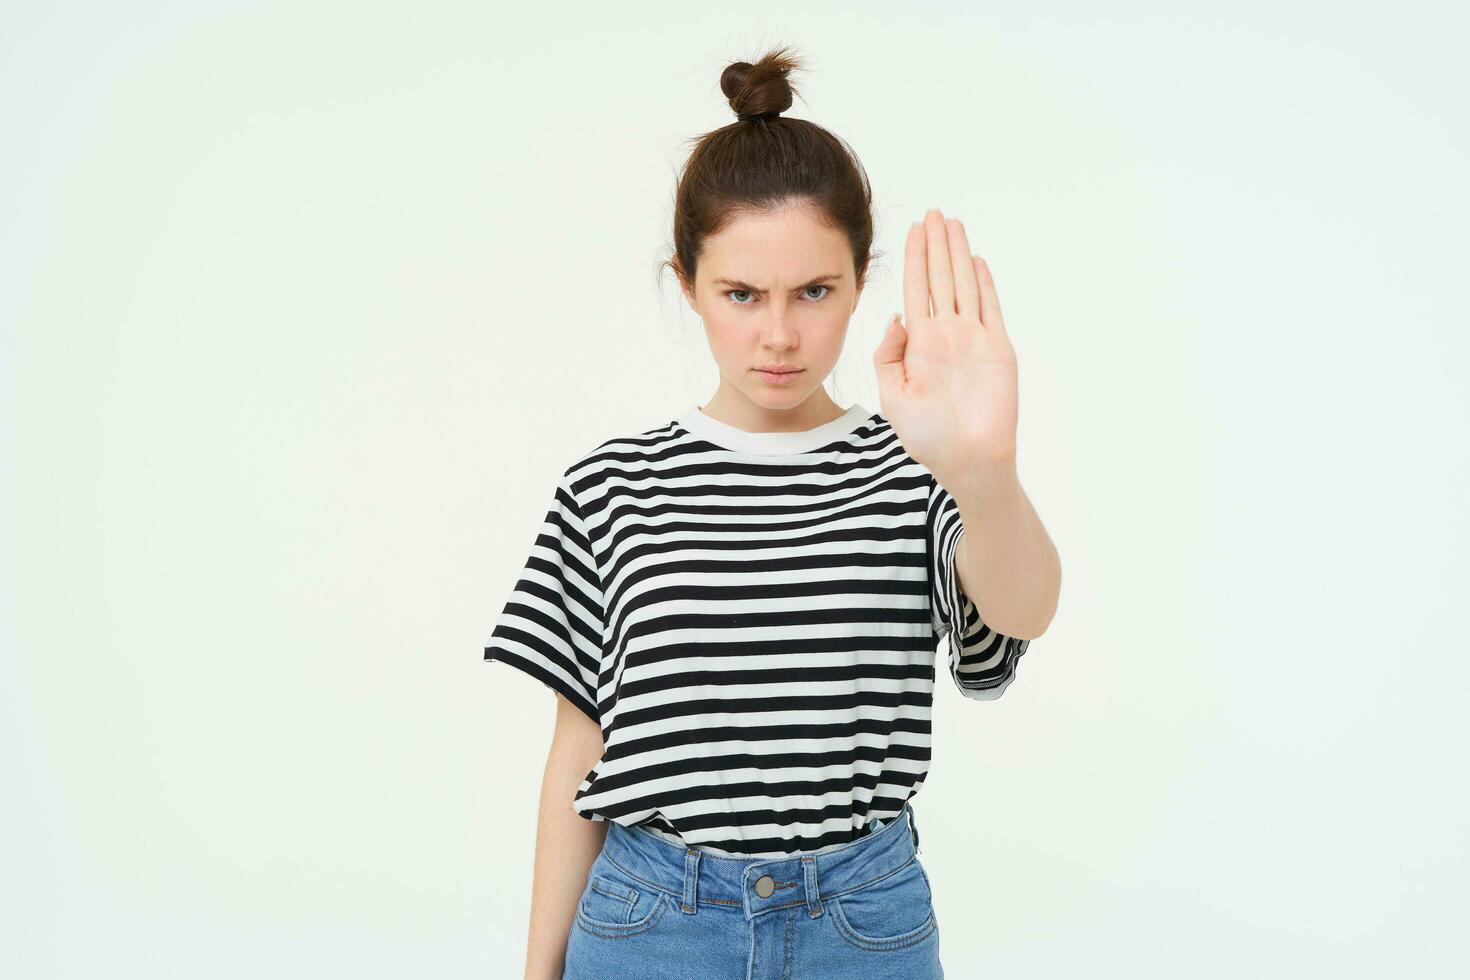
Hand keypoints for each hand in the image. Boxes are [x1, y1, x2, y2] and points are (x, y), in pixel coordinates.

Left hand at [872, 208, 1019, 491]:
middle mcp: (947, 335)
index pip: (916, 289)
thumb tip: (895, 316)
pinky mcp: (998, 350)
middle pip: (940, 278)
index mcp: (920, 344)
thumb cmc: (928, 437)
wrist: (967, 460)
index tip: (913, 230)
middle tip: (933, 212)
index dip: (914, 258)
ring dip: (958, 254)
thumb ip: (887, 356)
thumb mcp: (892, 396)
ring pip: (964, 285)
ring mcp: (974, 340)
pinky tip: (976, 261)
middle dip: (936, 245)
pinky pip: (991, 309)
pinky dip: (985, 284)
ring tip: (953, 222)